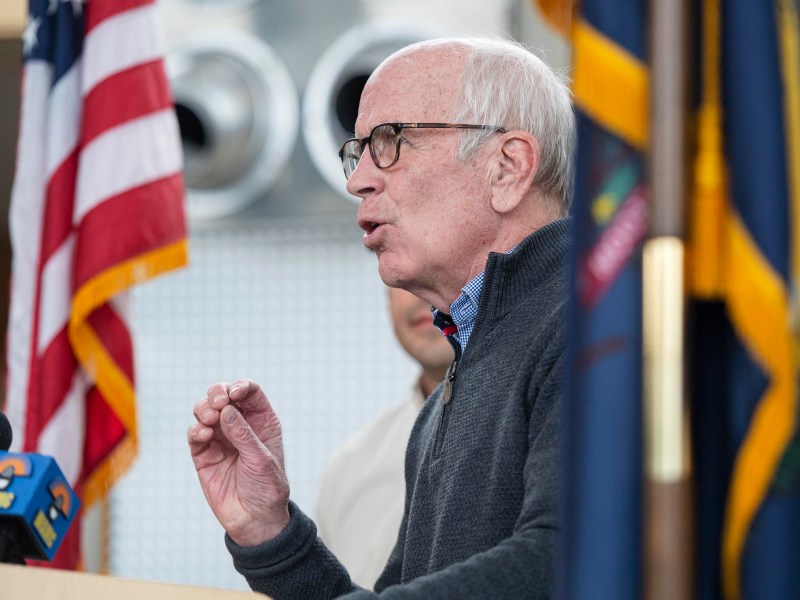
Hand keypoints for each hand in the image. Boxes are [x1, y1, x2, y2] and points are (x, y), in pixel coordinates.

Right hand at [188, 379, 289, 545]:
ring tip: (211, 420)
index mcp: (261, 421)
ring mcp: (220, 438)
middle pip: (223, 395)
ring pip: (205, 411)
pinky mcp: (203, 454)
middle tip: (218, 402)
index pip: (250, 392)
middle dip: (217, 393)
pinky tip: (204, 435)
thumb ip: (243, 434)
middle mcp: (239, 425)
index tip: (234, 393)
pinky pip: (194, 434)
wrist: (255, 519)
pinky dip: (196, 430)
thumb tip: (227, 409)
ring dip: (204, 409)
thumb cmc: (266, 488)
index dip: (241, 386)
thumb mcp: (261, 459)